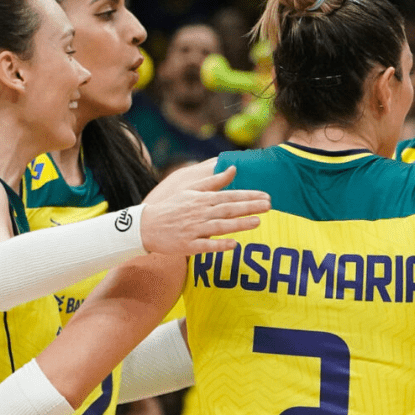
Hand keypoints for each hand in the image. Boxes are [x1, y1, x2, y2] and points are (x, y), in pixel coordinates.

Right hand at [140, 167, 271, 254]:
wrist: (145, 226)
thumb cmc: (172, 207)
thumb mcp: (191, 190)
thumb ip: (214, 181)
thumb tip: (233, 168)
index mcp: (201, 199)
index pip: (229, 196)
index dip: (248, 196)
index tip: (265, 196)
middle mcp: (199, 213)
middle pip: (228, 209)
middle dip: (249, 207)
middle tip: (269, 205)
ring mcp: (193, 229)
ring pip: (220, 226)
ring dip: (239, 224)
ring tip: (258, 222)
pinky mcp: (187, 245)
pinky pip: (205, 245)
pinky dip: (219, 245)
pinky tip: (234, 244)